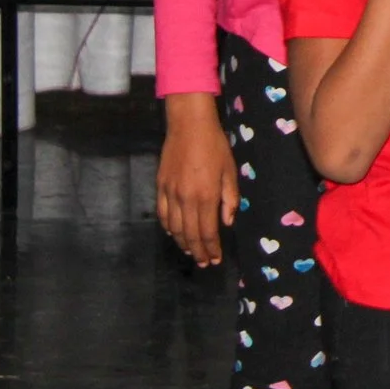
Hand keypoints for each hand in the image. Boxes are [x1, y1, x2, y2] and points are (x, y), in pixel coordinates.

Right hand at [156, 92, 237, 265]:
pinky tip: (174, 234)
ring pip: (174, 228)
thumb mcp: (229, 171)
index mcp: (206, 196)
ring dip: (182, 243)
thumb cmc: (215, 146)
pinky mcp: (160, 187)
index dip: (211, 248)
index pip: (207, 231)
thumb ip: (229, 198)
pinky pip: (162, 215)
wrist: (189, 126)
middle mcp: (185, 199)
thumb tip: (227, 222)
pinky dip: (168, 228)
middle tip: (204, 262)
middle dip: (198, 251)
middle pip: (190, 234)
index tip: (215, 259)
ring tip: (191, 252)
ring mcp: (170, 194)